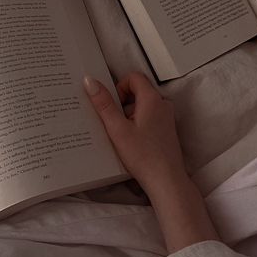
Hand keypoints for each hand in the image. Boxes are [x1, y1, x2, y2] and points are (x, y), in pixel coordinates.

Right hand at [84, 72, 219, 252]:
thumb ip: (104, 104)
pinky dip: (138, 122)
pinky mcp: (166, 129)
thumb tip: (90, 81)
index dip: (119, 86)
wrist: (166, 179)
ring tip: (121, 134)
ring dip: (130, 114)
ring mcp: (167, 117)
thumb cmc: (143, 155)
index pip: (134, 77)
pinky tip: (131, 141)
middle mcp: (163, 104)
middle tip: (114, 121)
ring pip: (143, 105)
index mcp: (152, 99)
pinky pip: (149, 116)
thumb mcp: (117, 129)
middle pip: (139, 90)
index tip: (112, 105)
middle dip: (123, 102)